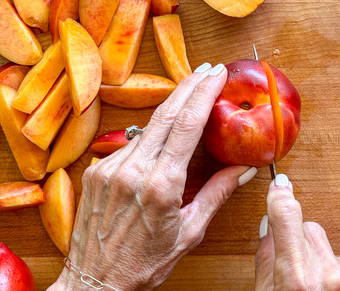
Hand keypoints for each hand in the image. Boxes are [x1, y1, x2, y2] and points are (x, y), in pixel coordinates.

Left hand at [49, 63, 257, 290]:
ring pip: (147, 127)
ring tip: (191, 93)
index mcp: (161, 186)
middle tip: (208, 69)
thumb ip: (217, 194)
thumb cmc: (145, 264)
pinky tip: (163, 133)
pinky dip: (150, 135)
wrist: (96, 281)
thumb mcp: (189, 232)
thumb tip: (243, 169)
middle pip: (166, 115)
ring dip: (171, 108)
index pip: (186, 126)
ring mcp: (110, 168)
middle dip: (189, 87)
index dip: (203, 95)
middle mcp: (133, 171)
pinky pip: (129, 144)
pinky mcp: (96, 171)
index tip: (217, 76)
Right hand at [255, 175, 339, 290]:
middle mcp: (329, 278)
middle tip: (293, 269)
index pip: (288, 217)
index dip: (281, 198)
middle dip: (299, 242)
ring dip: (322, 264)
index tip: (279, 185)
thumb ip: (268, 260)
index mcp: (296, 279)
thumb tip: (270, 227)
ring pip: (330, 249)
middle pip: (310, 229)